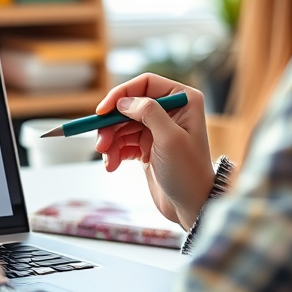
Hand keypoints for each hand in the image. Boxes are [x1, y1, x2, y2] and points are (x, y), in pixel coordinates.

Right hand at [95, 73, 214, 229]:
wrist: (191, 207)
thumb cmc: (189, 173)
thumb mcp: (170, 139)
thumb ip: (149, 112)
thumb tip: (123, 101)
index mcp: (183, 100)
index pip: (145, 84)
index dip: (121, 94)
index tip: (102, 111)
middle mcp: (170, 110)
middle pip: (128, 106)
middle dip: (111, 125)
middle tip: (100, 144)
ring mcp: (156, 129)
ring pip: (121, 125)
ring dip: (110, 141)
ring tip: (107, 160)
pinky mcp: (146, 147)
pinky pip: (122, 142)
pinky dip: (114, 152)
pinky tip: (113, 166)